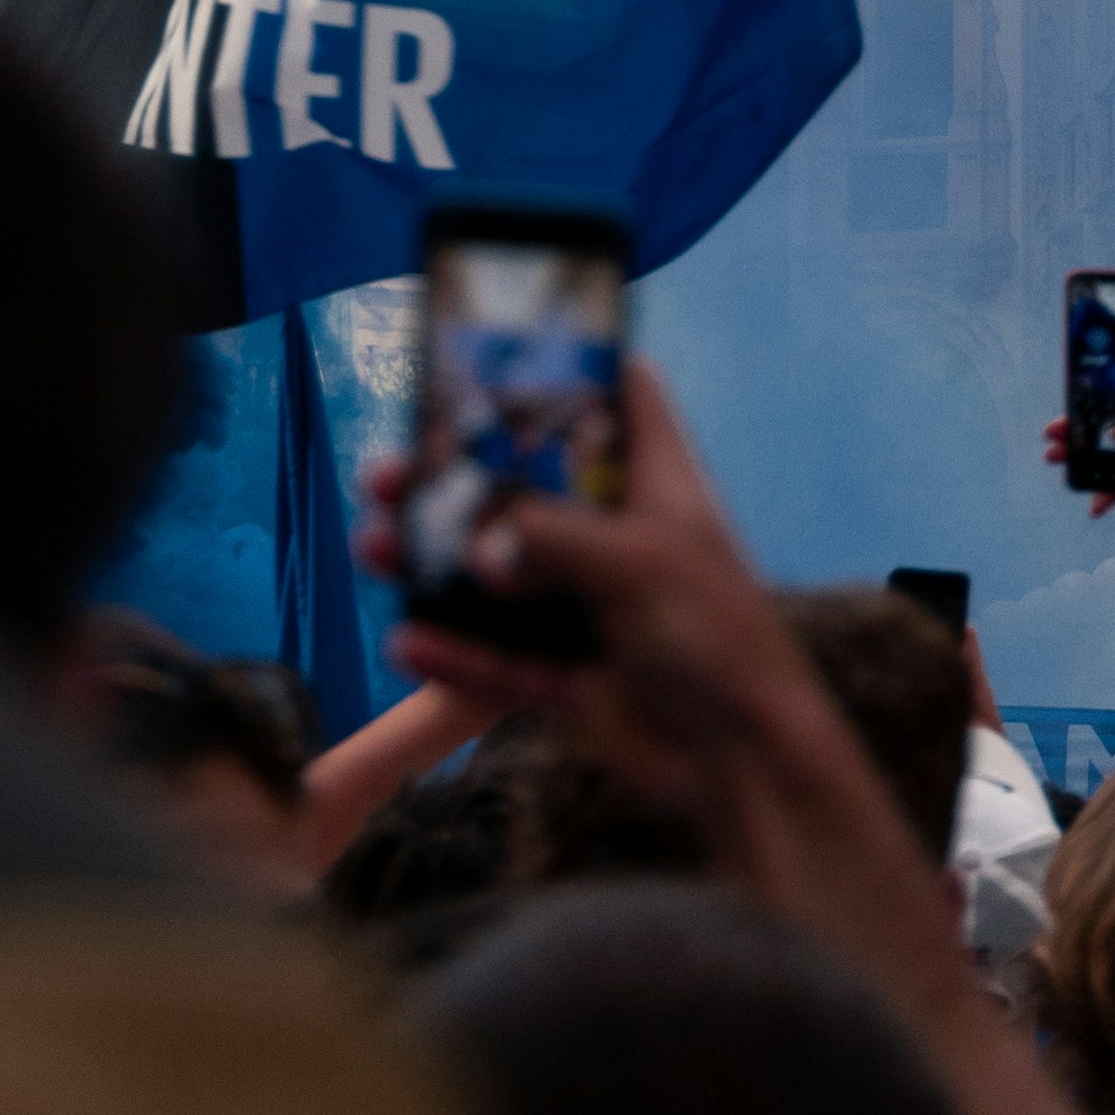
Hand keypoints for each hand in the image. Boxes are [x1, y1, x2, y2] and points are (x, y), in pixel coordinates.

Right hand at [379, 363, 827, 813]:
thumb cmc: (718, 637)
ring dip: (431, 562)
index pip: (622, 396)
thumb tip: (478, 547)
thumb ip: (553, 541)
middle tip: (391, 467)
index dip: (574, 364)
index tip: (500, 349)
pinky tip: (403, 642)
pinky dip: (451, 654)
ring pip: (494, 574)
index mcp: (652, 483)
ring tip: (370, 546)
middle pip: (524, 486)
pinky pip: (494, 660)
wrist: (744, 765)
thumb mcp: (638, 564)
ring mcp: (585, 607)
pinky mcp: (565, 676)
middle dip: (455, 474)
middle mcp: (614, 535)